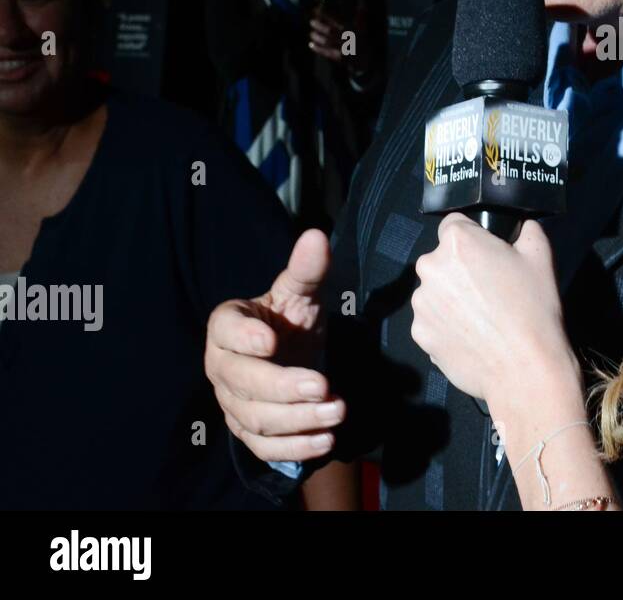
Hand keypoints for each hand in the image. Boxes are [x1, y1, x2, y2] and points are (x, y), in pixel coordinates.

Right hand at [204, 230, 344, 462]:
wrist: (292, 353)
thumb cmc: (290, 319)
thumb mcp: (301, 292)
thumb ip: (306, 269)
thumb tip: (316, 236)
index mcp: (228, 325)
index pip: (226, 331)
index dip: (245, 338)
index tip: (272, 340)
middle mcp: (223, 366)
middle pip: (243, 383)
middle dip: (284, 388)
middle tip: (324, 386)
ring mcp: (232, 402)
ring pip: (256, 419)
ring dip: (297, 420)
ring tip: (337, 411)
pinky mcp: (249, 431)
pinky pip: (265, 447)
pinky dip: (294, 448)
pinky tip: (325, 441)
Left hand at [308, 11, 370, 70]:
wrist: (366, 59)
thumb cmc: (362, 42)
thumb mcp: (363, 29)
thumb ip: (360, 17)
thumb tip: (361, 6)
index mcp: (352, 30)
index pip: (336, 20)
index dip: (325, 15)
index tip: (318, 11)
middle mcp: (347, 38)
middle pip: (329, 31)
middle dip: (319, 25)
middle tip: (311, 22)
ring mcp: (343, 49)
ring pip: (326, 41)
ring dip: (317, 37)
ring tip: (311, 33)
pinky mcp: (339, 58)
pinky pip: (326, 52)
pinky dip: (318, 49)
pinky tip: (311, 44)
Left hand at [411, 214, 577, 408]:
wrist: (524, 368)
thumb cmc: (533, 309)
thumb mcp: (541, 257)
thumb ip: (527, 230)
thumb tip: (522, 227)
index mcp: (457, 242)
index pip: (455, 223)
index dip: (475, 237)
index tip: (489, 255)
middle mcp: (431, 268)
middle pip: (442, 259)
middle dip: (461, 269)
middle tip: (491, 288)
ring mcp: (421, 304)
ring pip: (436, 291)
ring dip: (452, 297)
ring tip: (483, 316)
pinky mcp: (420, 335)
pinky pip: (433, 321)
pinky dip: (448, 325)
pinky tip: (473, 335)